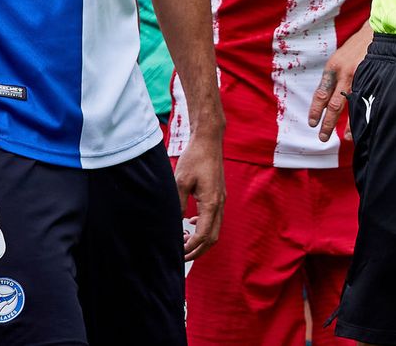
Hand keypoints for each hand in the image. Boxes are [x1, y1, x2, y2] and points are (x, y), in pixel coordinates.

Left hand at [173, 134, 223, 260]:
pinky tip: (190, 224)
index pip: (203, 235)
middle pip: (213, 238)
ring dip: (201, 240)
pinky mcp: (218, 195)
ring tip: (184, 242)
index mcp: (211, 203)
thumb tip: (175, 224)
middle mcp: (219, 204)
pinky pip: (214, 218)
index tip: (177, 252)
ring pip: (215, 229)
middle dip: (198, 250)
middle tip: (181, 255)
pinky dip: (203, 227)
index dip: (190, 248)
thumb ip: (178, 205)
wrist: (209, 140)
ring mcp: (221, 199)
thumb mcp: (180, 182)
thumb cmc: (195, 158)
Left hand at [308, 23, 373, 141]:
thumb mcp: (342, 56)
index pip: (321, 93)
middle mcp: (344, 73)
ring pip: (351, 105)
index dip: (316, 110)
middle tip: (323, 137)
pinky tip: (366, 123)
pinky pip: (367, 99)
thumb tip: (330, 94)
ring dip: (348, 124)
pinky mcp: (373, 76)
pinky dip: (365, 113)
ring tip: (348, 138)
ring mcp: (360, 75)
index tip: (312, 123)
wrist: (379, 29)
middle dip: (327, 123)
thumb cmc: (360, 44)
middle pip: (333, 104)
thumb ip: (336, 74)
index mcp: (333, 67)